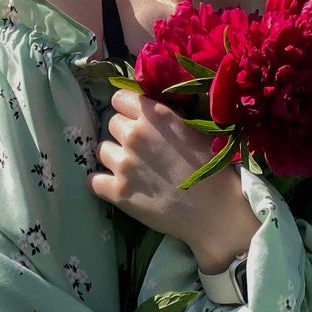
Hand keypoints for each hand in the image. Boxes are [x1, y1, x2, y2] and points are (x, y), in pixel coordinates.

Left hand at [89, 88, 254, 258]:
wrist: (216, 212)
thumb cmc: (213, 170)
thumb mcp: (193, 130)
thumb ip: (166, 118)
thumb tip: (148, 113)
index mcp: (155, 115)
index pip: (120, 99)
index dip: (128, 110)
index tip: (136, 121)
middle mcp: (134, 135)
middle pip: (111, 123)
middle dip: (123, 133)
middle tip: (140, 150)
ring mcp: (123, 164)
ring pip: (102, 151)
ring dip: (114, 157)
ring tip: (132, 170)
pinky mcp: (117, 192)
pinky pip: (94, 181)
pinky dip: (104, 184)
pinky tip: (119, 187)